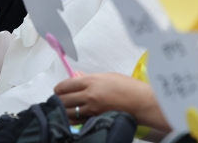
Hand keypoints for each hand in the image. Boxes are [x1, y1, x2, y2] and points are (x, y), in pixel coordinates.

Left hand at [54, 73, 169, 130]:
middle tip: (59, 99)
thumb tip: (76, 77)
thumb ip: (89, 78)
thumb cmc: (126, 86)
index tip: (58, 90)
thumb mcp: (107, 76)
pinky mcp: (95, 119)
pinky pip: (76, 122)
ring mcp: (91, 109)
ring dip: (63, 111)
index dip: (58, 89)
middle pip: (63, 100)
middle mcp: (88, 95)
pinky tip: (73, 117)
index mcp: (91, 81)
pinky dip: (72, 120)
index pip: (65, 85)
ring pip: (67, 113)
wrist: (139, 102)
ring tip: (64, 109)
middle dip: (58, 100)